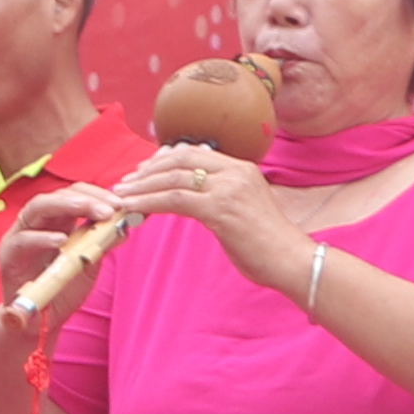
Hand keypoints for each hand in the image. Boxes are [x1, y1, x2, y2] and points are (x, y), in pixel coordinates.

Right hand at [0, 187, 128, 335]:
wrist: (39, 322)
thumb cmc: (61, 290)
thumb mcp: (87, 264)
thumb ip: (100, 244)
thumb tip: (123, 226)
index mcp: (55, 221)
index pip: (73, 195)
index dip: (96, 195)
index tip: (120, 204)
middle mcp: (36, 223)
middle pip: (56, 195)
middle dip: (86, 198)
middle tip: (110, 208)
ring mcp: (19, 236)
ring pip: (37, 207)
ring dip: (67, 206)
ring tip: (93, 213)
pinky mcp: (8, 255)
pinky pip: (23, 240)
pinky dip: (43, 238)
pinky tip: (62, 241)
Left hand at [121, 140, 308, 294]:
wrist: (292, 260)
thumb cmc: (268, 243)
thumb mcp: (246, 208)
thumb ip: (223, 195)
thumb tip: (196, 194)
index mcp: (242, 168)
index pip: (194, 153)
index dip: (164, 159)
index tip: (144, 170)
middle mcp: (235, 172)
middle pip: (180, 160)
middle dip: (148, 170)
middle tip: (126, 181)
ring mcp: (228, 188)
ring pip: (173, 178)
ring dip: (142, 186)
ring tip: (121, 194)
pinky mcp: (220, 209)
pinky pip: (175, 200)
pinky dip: (148, 201)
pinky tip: (133, 207)